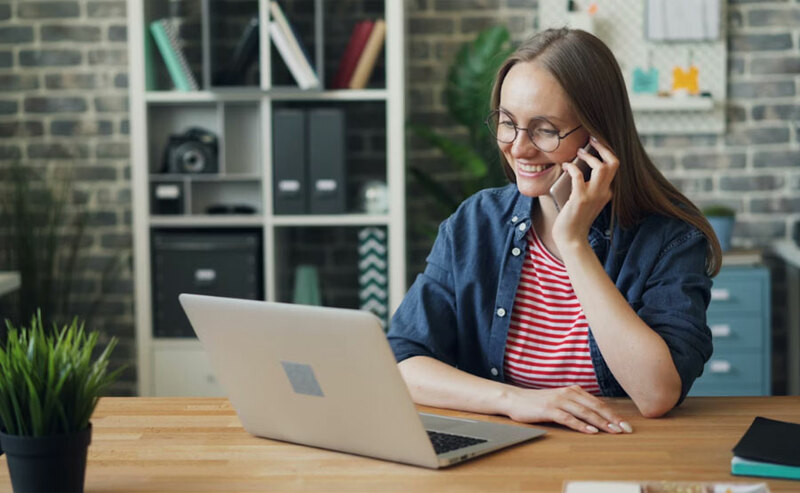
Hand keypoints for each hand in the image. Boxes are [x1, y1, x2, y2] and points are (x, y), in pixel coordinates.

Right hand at [504, 385, 632, 433]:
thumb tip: (596, 416)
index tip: (625, 424)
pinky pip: (569, 418)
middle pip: (595, 407)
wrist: (515, 399)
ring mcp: (559, 401)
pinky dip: (581, 425)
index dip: (613, 414)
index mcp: (573, 390)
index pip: (598, 403)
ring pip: (585, 412)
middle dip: (612, 419)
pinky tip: (591, 431)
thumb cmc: (538, 402)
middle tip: (625, 429)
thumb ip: (576, 404)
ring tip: (613, 431)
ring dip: (601, 422)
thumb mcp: (560, 400)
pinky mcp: (549, 409)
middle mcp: (568, 393)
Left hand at [552, 137, 618, 250]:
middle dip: (603, 147)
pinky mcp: (580, 198)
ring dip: (589, 155)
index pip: (614, 167)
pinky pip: (578, 175)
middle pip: (613, 163)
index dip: (607, 152)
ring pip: (602, 167)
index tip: (596, 142)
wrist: (571, 239)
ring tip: (578, 151)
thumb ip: (585, 185)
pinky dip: (572, 167)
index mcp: (607, 192)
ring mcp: (594, 195)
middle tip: (591, 139)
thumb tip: (576, 164)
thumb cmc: (574, 219)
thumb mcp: (585, 200)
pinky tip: (565, 165)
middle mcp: (605, 192)